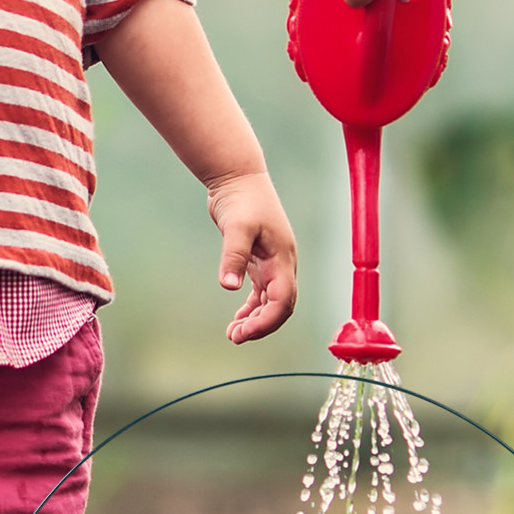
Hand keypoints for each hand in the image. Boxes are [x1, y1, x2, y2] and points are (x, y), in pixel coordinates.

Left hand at [208, 169, 296, 342]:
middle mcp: (282, 263)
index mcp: (283, 258)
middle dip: (261, 325)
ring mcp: (272, 262)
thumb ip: (234, 256)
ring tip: (233, 333)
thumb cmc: (241, 198)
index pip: (283, 300)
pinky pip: (261, 291)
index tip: (244, 333)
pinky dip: (251, 307)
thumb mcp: (237, 226)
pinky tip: (238, 317)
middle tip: (234, 337)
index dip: (267, 321)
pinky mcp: (259, 259)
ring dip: (255, 319)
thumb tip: (229, 287)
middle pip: (281, 306)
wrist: (238, 176)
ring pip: (271, 301)